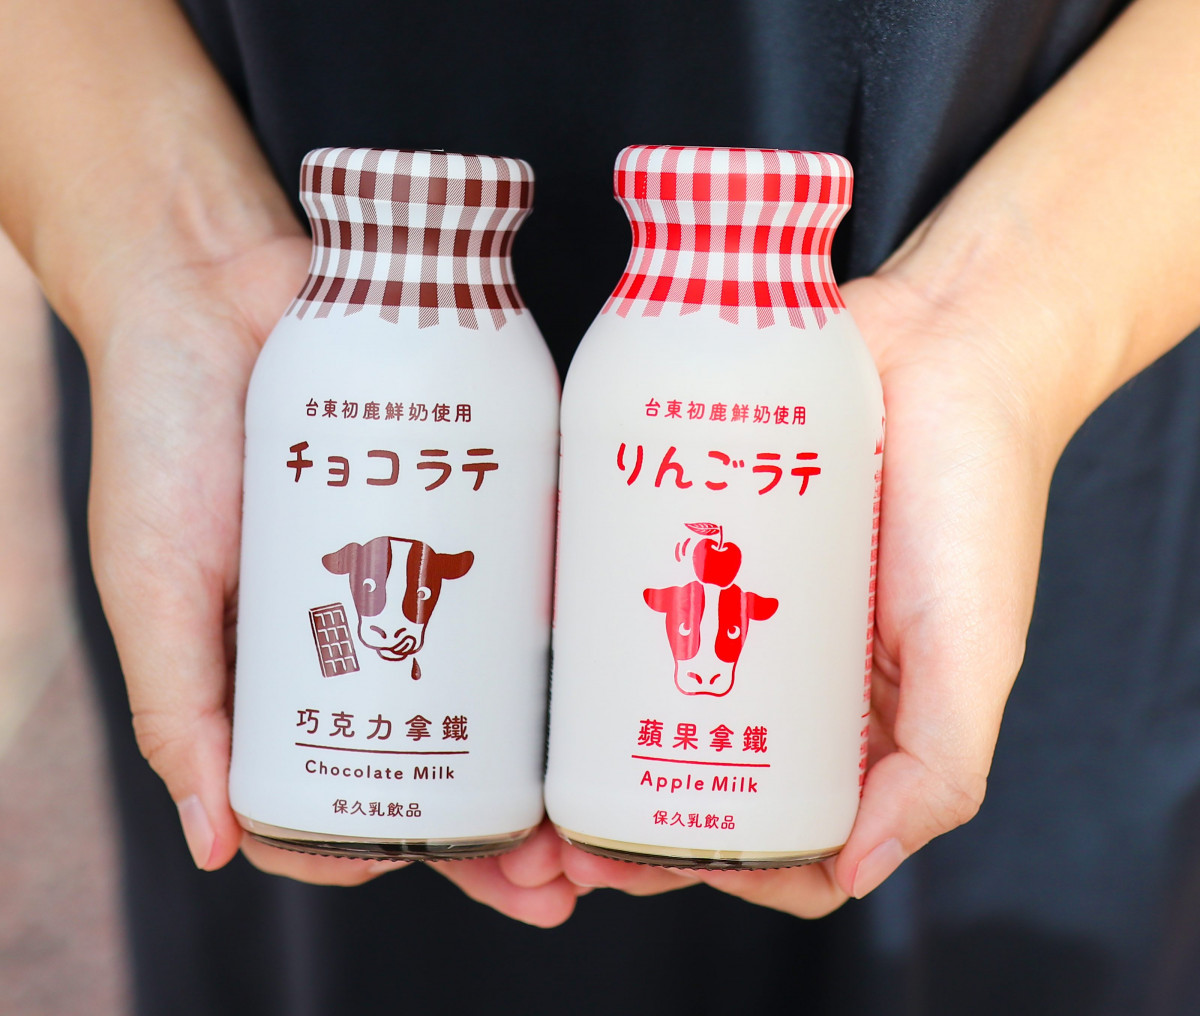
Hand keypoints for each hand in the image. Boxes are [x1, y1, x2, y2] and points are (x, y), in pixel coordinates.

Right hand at [85, 236, 576, 925]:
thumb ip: (178, 707)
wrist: (219, 286)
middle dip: (493, 831)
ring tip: (591, 808)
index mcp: (272, 672)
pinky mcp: (456, 508)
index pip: (336, 794)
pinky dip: (554, 637)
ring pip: (488, 687)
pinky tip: (602, 683)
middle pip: (435, 757)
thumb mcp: (153, 581)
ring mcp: (410, 573)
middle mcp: (353, 634)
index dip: (397, 853)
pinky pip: (513, 581)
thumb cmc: (163, 432)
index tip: (456, 885)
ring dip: (541, 758)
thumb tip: (212, 846)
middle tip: (557, 877)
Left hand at [560, 271, 1055, 913]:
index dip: (717, 866)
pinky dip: (590, 632)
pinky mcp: (702, 537)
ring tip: (538, 766)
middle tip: (563, 838)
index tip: (646, 867)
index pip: (784, 831)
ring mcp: (738, 603)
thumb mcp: (975, 651)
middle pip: (701, 772)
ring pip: (654, 693)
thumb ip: (939, 768)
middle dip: (632, 822)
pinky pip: (636, 594)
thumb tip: (860, 873)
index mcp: (859, 721)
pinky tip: (543, 652)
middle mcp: (791, 673)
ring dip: (595, 745)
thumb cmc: (975, 502)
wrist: (943, 348)